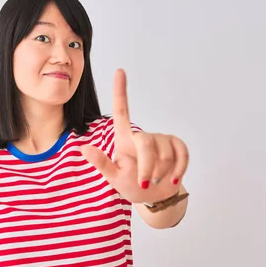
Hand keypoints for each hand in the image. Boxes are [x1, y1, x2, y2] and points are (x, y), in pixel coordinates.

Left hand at [80, 69, 189, 203]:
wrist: (154, 196)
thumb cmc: (131, 185)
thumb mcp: (113, 177)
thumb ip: (102, 163)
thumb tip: (83, 148)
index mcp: (124, 139)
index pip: (122, 112)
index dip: (120, 91)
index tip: (119, 71)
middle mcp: (143, 136)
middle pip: (147, 143)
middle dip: (147, 167)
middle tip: (145, 183)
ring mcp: (161, 139)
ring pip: (165, 153)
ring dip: (161, 172)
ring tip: (155, 180)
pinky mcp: (177, 146)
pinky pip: (182, 154)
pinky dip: (178, 170)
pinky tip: (173, 178)